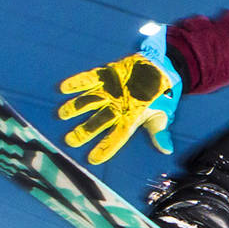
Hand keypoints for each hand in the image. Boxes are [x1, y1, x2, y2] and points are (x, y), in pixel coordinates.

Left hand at [57, 29, 180, 162]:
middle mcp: (115, 107)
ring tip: (61, 114)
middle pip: (97, 121)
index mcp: (130, 119)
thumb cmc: (161, 95)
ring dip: (75, 107)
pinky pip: (89, 79)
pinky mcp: (106, 74)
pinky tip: (63, 88)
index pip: (117, 136)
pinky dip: (77, 83)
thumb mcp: (162, 114)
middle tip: (69, 140)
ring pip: (89, 101)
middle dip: (84, 131)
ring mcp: (109, 91)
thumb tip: (167, 149)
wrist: (161, 68)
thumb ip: (160, 131)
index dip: (105, 147)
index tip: (92, 160)